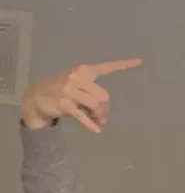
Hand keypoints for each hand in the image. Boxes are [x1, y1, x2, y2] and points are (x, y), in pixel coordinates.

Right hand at [21, 59, 142, 133]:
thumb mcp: (78, 90)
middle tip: (102, 118)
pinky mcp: (64, 104)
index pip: (106, 67)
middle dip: (106, 110)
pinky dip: (91, 125)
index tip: (140, 61)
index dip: (124, 65)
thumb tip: (103, 118)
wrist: (36, 97)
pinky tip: (96, 130)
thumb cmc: (62, 92)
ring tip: (97, 121)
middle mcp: (78, 78)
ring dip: (100, 116)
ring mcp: (70, 90)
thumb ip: (93, 98)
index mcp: (84, 72)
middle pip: (104, 96)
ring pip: (96, 105)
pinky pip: (83, 116)